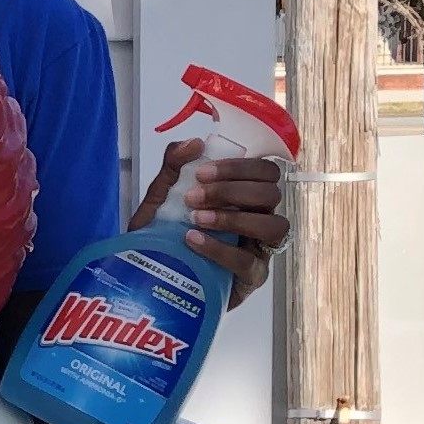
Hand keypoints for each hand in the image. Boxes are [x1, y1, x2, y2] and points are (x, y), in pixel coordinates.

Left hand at [134, 141, 285, 307]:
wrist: (149, 279)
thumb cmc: (162, 237)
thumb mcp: (160, 199)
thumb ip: (173, 168)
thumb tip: (193, 144)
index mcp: (244, 196)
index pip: (265, 171)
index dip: (239, 167)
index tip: (202, 173)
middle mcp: (258, 219)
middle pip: (272, 194)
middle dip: (233, 190)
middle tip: (194, 197)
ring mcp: (259, 250)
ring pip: (274, 225)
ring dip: (235, 217)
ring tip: (197, 219)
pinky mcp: (251, 278)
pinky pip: (249, 261)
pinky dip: (220, 248)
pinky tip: (193, 241)